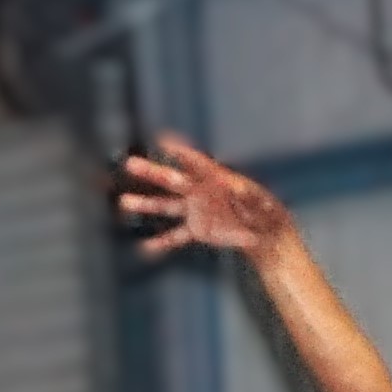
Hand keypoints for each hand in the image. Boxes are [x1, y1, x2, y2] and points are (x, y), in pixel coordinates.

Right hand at [121, 133, 286, 261]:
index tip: (164, 143)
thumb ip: (251, 198)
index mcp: (218, 180)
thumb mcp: (264, 206)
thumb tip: (239, 189)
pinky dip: (162, 242)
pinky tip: (145, 248)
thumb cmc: (268, 214)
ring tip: (123, 203)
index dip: (182, 153)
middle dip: (151, 172)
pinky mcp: (197, 229)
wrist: (266, 235)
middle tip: (129, 164)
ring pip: (166, 206)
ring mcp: (196, 210)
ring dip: (145, 204)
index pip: (198, 164)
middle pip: (173, 180)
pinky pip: (176, 236)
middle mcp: (202, 192)